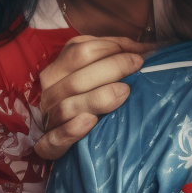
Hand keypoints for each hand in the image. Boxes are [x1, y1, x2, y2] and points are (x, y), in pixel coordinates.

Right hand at [34, 35, 153, 159]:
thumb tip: (144, 48)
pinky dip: (73, 129)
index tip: (140, 51)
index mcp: (58, 69)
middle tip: (138, 65)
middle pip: (78, 76)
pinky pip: (56, 138)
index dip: (112, 47)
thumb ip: (112, 59)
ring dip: (97, 98)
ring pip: (67, 107)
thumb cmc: (88, 100)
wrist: (64, 136)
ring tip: (125, 92)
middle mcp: (50, 92)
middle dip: (112, 67)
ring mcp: (47, 118)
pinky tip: (91, 122)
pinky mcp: (48, 145)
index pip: (80, 50)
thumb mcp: (95, 74)